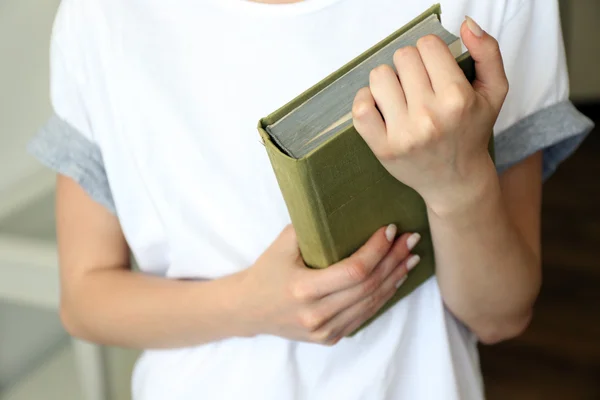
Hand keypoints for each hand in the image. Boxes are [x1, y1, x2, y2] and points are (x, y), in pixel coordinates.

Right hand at [235, 224, 420, 344]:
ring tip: (411, 257)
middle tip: (411, 239)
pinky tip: (395, 279)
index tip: (390, 230)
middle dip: (393, 260)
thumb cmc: (267, 272)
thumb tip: (346, 206)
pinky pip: (364, 315)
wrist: (249, 310)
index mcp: (303, 290)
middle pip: (368, 287)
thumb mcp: (282, 244)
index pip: (354, 271)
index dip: (377, 250)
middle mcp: (316, 315)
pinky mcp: (330, 337)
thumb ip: (312, 227)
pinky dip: (383, 296)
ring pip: (371, 303)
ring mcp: (325, 330)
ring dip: (395, 278)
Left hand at [351, 16, 507, 214]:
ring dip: (388, 81)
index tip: (435, 70)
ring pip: (379, 76)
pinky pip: (360, 107)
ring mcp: (404, 133)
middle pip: (402, 57)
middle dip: (410, 66)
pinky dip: (366, 100)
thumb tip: (465, 24)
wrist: (455, 180)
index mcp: (457, 98)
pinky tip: (380, 106)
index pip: (427, 45)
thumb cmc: (471, 132)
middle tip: (419, 86)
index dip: (430, 53)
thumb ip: (488, 52)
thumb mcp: (494, 91)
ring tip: (401, 97)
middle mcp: (430, 116)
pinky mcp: (383, 147)